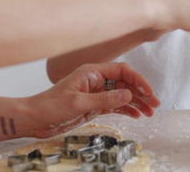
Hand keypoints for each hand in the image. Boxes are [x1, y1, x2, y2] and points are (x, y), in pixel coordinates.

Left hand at [26, 62, 159, 137]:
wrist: (34, 119)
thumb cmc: (49, 106)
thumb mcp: (78, 103)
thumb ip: (104, 99)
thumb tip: (128, 95)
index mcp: (92, 72)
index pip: (122, 71)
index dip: (138, 80)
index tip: (149, 92)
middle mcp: (97, 80)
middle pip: (126, 83)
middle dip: (142, 92)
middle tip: (155, 104)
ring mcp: (96, 93)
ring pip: (123, 95)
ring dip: (137, 102)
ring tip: (150, 112)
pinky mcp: (94, 105)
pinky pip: (115, 105)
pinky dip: (127, 109)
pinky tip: (137, 115)